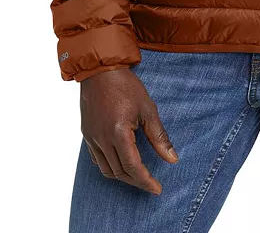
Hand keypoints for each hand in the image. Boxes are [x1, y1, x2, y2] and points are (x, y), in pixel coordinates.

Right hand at [80, 67, 178, 193]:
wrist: (100, 70)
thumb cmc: (125, 86)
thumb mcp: (147, 109)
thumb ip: (159, 136)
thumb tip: (172, 159)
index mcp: (118, 133)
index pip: (133, 167)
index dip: (146, 181)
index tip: (157, 189)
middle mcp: (102, 139)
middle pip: (119, 172)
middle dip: (136, 181)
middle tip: (150, 184)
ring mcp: (92, 138)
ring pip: (106, 169)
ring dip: (122, 177)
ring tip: (137, 177)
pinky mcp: (87, 134)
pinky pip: (97, 159)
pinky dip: (109, 166)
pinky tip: (120, 163)